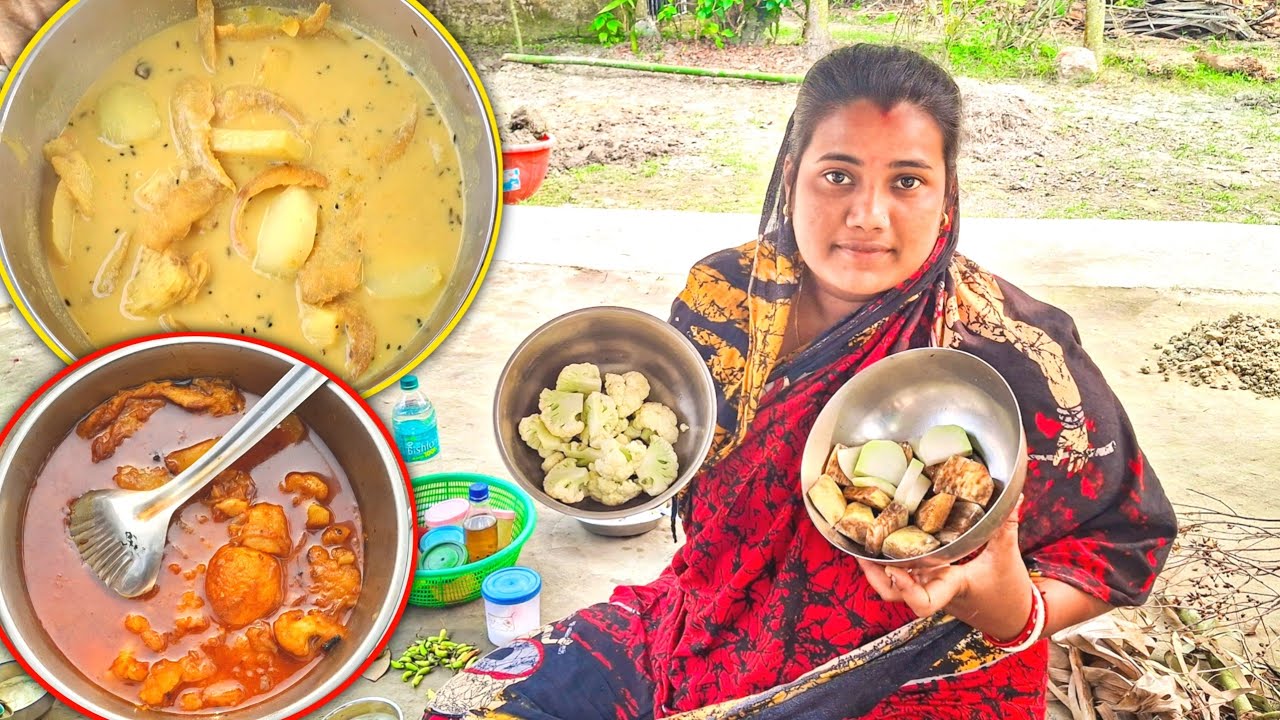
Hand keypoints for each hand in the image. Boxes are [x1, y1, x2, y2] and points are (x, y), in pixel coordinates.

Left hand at [858, 495, 1034, 640]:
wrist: (1012, 617)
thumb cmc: (1009, 593)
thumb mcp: (1006, 557)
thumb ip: (1005, 526)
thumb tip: (1014, 496)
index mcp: (950, 587)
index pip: (922, 601)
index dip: (904, 588)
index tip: (893, 568)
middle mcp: (934, 589)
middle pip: (894, 593)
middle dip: (874, 575)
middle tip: (860, 548)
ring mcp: (929, 586)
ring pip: (894, 586)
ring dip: (876, 567)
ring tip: (863, 541)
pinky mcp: (930, 581)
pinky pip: (904, 574)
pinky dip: (892, 560)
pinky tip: (884, 539)